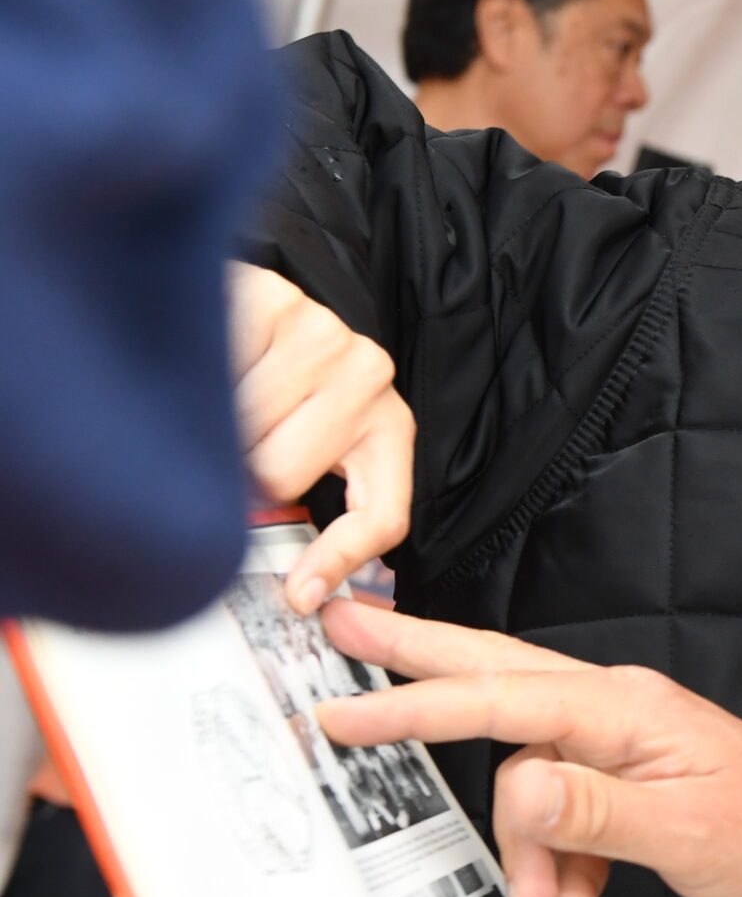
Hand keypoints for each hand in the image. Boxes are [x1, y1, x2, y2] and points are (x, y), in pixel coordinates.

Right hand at [228, 262, 413, 611]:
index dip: (339, 559)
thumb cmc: (285, 392)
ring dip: (210, 424)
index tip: (298, 596)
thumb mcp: (315, 456)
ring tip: (214, 402)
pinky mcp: (275, 301)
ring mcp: (326, 335)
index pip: (382, 515)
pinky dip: (196, 378)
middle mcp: (370, 379)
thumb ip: (311, 514)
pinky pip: (215, 369)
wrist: (262, 306)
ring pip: (240, 425)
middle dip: (239, 474)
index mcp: (389, 431)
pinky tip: (206, 366)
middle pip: (280, 473)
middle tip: (225, 453)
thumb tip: (298, 594)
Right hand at [315, 602, 741, 896]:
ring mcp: (621, 741)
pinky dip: (560, 865)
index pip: (502, 696)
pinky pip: (563, 814)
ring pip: (529, 780)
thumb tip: (518, 787)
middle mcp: (618, 708)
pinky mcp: (627, 779)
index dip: (415, 705)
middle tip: (340, 629)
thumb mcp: (681, 835)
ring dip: (527, 850)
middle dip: (417, 662)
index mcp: (625, 706)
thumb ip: (592, 813)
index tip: (342, 711)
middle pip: (496, 677)